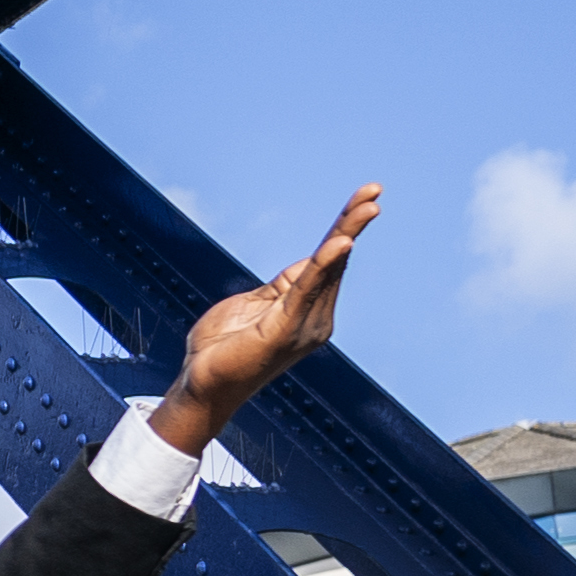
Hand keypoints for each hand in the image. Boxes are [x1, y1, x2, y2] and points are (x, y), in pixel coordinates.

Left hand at [148, 183, 381, 458]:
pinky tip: (340, 243)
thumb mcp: (253, 305)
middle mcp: (315, 318)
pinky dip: (325, 264)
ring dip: (346, 233)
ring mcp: (304, 326)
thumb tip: (305, 268)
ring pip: (328, 269)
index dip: (343, 228)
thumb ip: (280, 287)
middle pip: (336, 260)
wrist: (201, 385)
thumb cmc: (220, 348)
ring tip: (368, 206)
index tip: (364, 198)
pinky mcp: (286, 331)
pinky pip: (307, 289)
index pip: (328, 261)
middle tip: (374, 191)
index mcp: (306, 309)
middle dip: (353, 222)